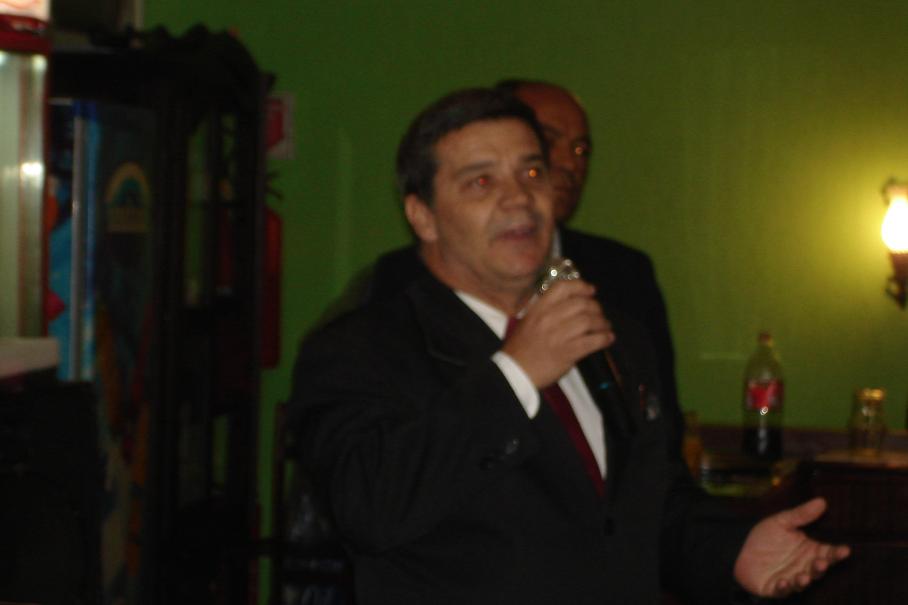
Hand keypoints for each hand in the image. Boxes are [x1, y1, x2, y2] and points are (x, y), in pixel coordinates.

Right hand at [502, 279, 613, 387]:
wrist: (515, 372)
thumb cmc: (520, 348)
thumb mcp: (528, 321)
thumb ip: (546, 311)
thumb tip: (571, 304)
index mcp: (538, 309)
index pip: (563, 288)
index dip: (581, 286)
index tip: (591, 290)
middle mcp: (549, 318)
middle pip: (581, 304)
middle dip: (596, 307)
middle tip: (599, 314)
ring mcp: (558, 335)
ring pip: (589, 321)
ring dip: (602, 323)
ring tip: (605, 327)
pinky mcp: (567, 352)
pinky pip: (592, 341)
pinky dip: (604, 338)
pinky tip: (608, 339)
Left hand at [734, 497, 850, 597]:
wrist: (741, 551)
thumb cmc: (766, 538)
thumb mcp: (781, 522)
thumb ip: (801, 514)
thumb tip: (821, 501)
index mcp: (809, 550)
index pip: (828, 552)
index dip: (837, 552)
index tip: (845, 549)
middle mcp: (804, 566)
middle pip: (818, 568)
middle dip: (821, 566)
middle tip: (822, 562)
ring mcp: (791, 578)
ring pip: (802, 582)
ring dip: (804, 580)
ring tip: (804, 576)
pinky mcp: (776, 587)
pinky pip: (782, 590)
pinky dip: (784, 587)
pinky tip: (783, 581)